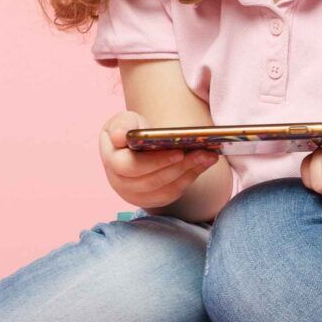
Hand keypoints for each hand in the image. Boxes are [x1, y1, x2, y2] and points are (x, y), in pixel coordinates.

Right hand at [99, 110, 219, 209]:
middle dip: (181, 166)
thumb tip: (119, 136)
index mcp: (112, 162)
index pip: (133, 167)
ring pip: (166, 189)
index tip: (179, 152)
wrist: (134, 145)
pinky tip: (204, 164)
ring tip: (210, 156)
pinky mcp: (151, 200)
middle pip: (154, 181)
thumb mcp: (123, 121)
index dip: (156, 161)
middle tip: (204, 153)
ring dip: (190, 173)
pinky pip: (173, 193)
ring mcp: (136, 195)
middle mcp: (121, 183)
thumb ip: (121, 125)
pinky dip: (190, 178)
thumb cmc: (129, 130)